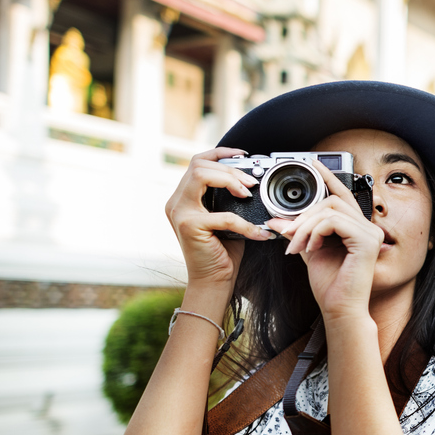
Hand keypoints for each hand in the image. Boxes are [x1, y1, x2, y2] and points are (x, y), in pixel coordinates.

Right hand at [165, 148, 275, 287]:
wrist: (214, 281)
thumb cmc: (223, 250)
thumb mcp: (227, 217)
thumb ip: (229, 198)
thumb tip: (252, 180)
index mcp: (184, 197)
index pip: (197, 162)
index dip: (220, 153)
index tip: (243, 155)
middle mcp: (176, 202)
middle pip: (199, 164)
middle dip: (230, 169)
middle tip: (251, 183)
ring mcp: (179, 212)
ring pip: (201, 176)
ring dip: (230, 181)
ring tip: (248, 194)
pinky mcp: (189, 226)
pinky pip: (222, 215)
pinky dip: (244, 223)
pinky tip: (258, 232)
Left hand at [269, 160, 382, 320]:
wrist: (339, 310)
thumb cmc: (330, 286)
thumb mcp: (310, 252)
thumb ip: (299, 233)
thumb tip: (277, 220)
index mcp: (358, 229)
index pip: (343, 196)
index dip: (328, 178)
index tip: (313, 164)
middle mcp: (369, 228)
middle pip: (332, 200)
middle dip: (304, 216)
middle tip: (288, 235)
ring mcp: (371, 233)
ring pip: (330, 209)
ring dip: (305, 226)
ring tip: (296, 245)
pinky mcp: (367, 241)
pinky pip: (334, 222)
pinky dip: (315, 232)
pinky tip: (310, 248)